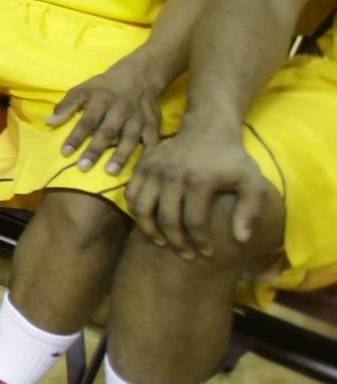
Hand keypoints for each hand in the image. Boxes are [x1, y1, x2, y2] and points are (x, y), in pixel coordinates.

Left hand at [48, 57, 167, 175]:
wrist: (138, 76)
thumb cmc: (103, 88)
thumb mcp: (82, 89)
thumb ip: (66, 106)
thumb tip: (49, 123)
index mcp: (101, 100)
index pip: (87, 121)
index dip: (76, 137)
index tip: (65, 153)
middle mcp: (120, 109)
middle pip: (107, 131)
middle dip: (95, 150)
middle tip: (82, 168)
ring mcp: (138, 117)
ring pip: (129, 138)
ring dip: (120, 156)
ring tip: (109, 172)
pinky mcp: (152, 124)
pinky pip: (151, 141)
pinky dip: (147, 155)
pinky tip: (139, 169)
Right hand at [127, 122, 267, 257]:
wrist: (208, 127)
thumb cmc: (232, 159)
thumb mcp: (252, 182)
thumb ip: (250, 211)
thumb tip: (241, 240)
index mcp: (200, 180)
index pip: (194, 222)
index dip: (200, 242)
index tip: (207, 254)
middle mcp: (173, 175)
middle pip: (167, 219)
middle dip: (177, 242)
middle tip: (186, 255)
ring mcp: (154, 169)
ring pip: (142, 208)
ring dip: (150, 230)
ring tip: (163, 242)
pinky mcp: (143, 164)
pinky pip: (131, 193)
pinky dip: (136, 211)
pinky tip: (149, 221)